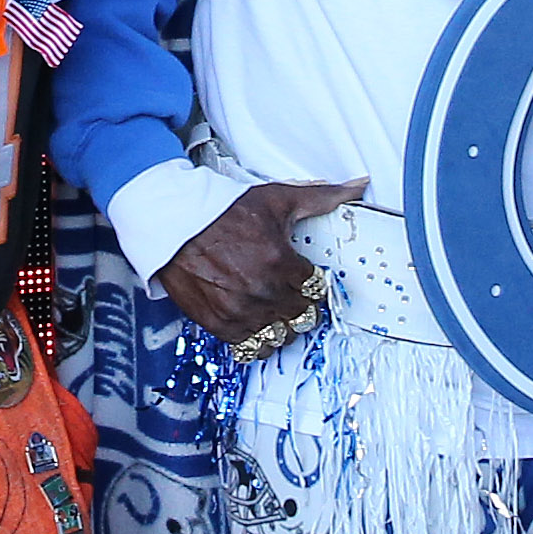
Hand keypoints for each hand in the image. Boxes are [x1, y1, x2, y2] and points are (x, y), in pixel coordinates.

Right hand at [158, 178, 365, 346]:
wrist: (174, 223)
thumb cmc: (221, 210)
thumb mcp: (275, 199)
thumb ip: (320, 197)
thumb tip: (358, 186)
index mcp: (278, 261)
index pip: (315, 289)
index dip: (311, 282)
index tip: (303, 277)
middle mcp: (261, 291)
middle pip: (302, 315)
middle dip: (300, 303)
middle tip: (290, 291)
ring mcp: (239, 311)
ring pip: (281, 335)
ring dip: (281, 323)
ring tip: (273, 308)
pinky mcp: (219, 324)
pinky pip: (251, 347)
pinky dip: (257, 337)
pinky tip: (255, 321)